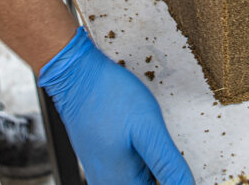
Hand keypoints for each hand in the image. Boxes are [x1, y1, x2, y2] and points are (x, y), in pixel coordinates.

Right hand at [38, 28, 194, 183]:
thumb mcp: (149, 129)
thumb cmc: (109, 95)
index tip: (168, 156)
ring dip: (150, 163)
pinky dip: (139, 156)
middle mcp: (108, 182)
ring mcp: (100, 171)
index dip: (172, 178)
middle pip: (147, 184)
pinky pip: (126, 168)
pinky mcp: (98, 159)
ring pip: (138, 178)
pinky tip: (136, 136)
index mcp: (122, 182)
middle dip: (160, 170)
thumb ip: (168, 163)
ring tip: (145, 135)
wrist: (77, 75)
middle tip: (156, 141)